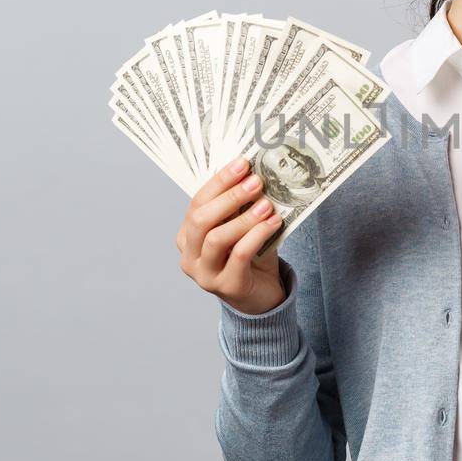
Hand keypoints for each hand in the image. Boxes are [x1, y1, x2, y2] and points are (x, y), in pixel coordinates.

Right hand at [176, 156, 287, 314]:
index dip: (219, 181)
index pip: (198, 203)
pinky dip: (256, 236)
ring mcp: (205, 275)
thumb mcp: (243, 228)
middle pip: (201, 219)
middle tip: (255, 182)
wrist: (262, 296)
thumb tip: (254, 172)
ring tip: (267, 205)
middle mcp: (190, 256)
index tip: (243, 163)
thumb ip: (242, 206)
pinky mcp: (227, 287)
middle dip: (229, 197)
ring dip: (244, 217)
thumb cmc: (251, 257)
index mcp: (188, 236)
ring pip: (217, 238)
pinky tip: (273, 224)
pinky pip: (239, 256)